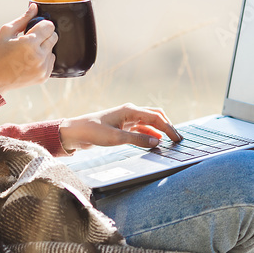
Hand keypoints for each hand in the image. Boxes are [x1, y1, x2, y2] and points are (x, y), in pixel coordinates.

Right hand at [0, 3, 57, 92]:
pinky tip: (30, 61)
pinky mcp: (44, 77)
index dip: (42, 24)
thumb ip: (23, 19)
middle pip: (54, 37)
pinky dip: (44, 59)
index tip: (35, 27)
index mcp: (29, 43)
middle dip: (44, 35)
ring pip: (53, 49)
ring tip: (28, 52)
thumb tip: (34, 7)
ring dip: (44, 48)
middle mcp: (39, 56)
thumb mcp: (6, 33)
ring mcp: (43, 68)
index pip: (49, 26)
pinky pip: (51, 61)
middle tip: (31, 39)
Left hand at [58, 104, 181, 152]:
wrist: (76, 132)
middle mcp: (130, 112)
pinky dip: (149, 135)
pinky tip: (154, 142)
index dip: (168, 128)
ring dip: (159, 131)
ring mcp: (126, 119)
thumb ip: (138, 140)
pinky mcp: (122, 126)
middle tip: (177, 139)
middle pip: (155, 116)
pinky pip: (140, 129)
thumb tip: (157, 142)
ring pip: (149, 123)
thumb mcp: (116, 138)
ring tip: (169, 142)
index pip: (156, 118)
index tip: (177, 139)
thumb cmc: (93, 132)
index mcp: (130, 110)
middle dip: (167, 127)